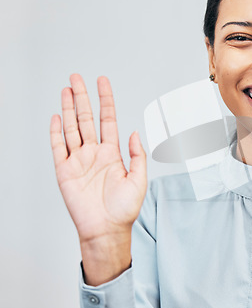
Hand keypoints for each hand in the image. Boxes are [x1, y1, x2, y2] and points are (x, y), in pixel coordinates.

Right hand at [50, 74, 146, 282]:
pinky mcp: (65, 171)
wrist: (106, 230)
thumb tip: (136, 132)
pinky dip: (56, 131)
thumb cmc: (124, 209)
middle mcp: (94, 153)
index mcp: (112, 153)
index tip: (102, 82)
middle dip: (82, 97)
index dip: (105, 100)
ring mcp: (78, 160)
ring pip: (72, 128)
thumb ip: (137, 155)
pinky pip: (58, 147)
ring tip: (66, 89)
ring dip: (69, 108)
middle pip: (87, 118)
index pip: (108, 119)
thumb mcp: (139, 180)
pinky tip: (57, 117)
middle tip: (77, 78)